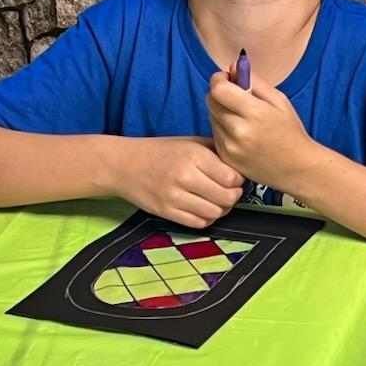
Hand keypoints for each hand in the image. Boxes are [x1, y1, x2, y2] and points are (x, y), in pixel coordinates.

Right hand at [109, 135, 244, 227]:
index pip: (231, 178)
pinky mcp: (166, 212)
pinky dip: (206, 219)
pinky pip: (198, 223)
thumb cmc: (160, 151)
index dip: (238, 181)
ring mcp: (174, 197)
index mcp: (194, 155)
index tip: (235, 179)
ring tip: (217, 201)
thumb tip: (241, 165)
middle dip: (233, 197)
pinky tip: (204, 209)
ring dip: (221, 210)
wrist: (124, 164)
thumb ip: (215, 151)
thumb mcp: (189, 141)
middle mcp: (185, 176)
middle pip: (226, 198)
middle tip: (230, 192)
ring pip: (214, 213)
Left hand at [206, 67, 316, 190]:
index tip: (227, 78)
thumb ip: (255, 81)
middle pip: (211, 101)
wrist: (297, 168)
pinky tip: (240, 133)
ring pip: (211, 117)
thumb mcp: (279, 101)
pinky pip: (214, 134)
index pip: (219, 89)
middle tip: (235, 96)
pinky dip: (223, 129)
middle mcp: (239, 132)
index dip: (219, 79)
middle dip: (219, 93)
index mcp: (255, 113)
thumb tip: (232, 66)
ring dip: (221, 111)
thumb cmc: (290, 132)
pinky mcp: (226, 158)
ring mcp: (230, 148)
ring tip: (241, 117)